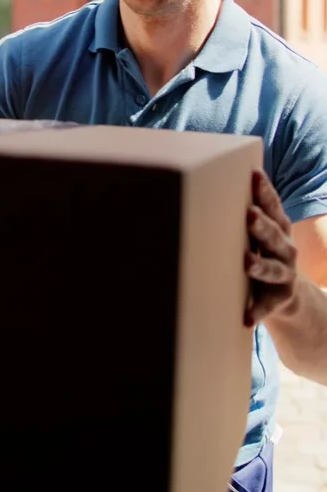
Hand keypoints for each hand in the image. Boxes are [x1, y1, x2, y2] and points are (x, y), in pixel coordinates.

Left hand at [244, 169, 297, 326]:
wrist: (286, 295)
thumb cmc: (261, 252)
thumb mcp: (258, 233)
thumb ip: (242, 213)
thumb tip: (207, 178)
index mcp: (278, 228)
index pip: (273, 206)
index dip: (265, 191)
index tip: (254, 175)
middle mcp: (285, 249)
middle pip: (274, 235)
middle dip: (262, 225)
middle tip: (249, 214)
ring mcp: (285, 274)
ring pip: (273, 269)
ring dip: (260, 265)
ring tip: (247, 262)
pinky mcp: (280, 299)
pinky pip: (267, 306)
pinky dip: (257, 311)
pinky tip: (246, 318)